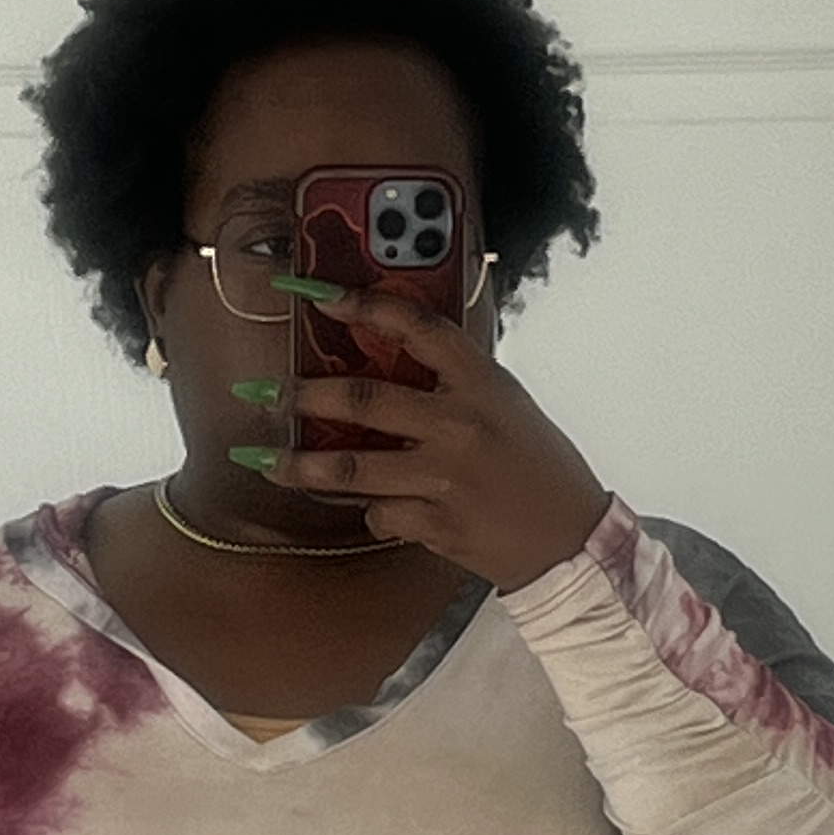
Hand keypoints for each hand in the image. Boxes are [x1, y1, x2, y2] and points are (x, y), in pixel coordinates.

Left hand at [263, 284, 610, 588]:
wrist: (571, 539)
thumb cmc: (539, 466)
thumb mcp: (507, 406)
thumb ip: (456, 384)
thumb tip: (390, 360)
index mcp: (482, 382)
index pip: (417, 326)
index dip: (364, 305)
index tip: (320, 296)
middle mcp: (460, 424)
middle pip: (363, 400)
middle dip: (302, 396)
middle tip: (263, 393)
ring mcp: (446, 477)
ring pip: (351, 466)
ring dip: (299, 465)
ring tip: (265, 460)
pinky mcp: (436, 524)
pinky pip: (378, 512)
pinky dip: (372, 511)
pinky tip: (382, 510)